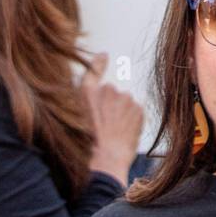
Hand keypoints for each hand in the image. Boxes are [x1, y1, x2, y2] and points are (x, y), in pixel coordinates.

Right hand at [81, 53, 143, 183]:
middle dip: (110, 104)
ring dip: (122, 113)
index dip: (98, 63)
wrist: (106, 159)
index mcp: (88, 92)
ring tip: (114, 131)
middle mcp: (107, 90)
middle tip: (104, 124)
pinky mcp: (138, 109)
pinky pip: (136, 111)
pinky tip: (124, 133)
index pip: (94, 70)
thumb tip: (100, 66)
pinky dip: (132, 120)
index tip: (104, 57)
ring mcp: (125, 99)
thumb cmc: (88, 142)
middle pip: (111, 92)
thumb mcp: (76, 116)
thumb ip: (85, 94)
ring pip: (125, 103)